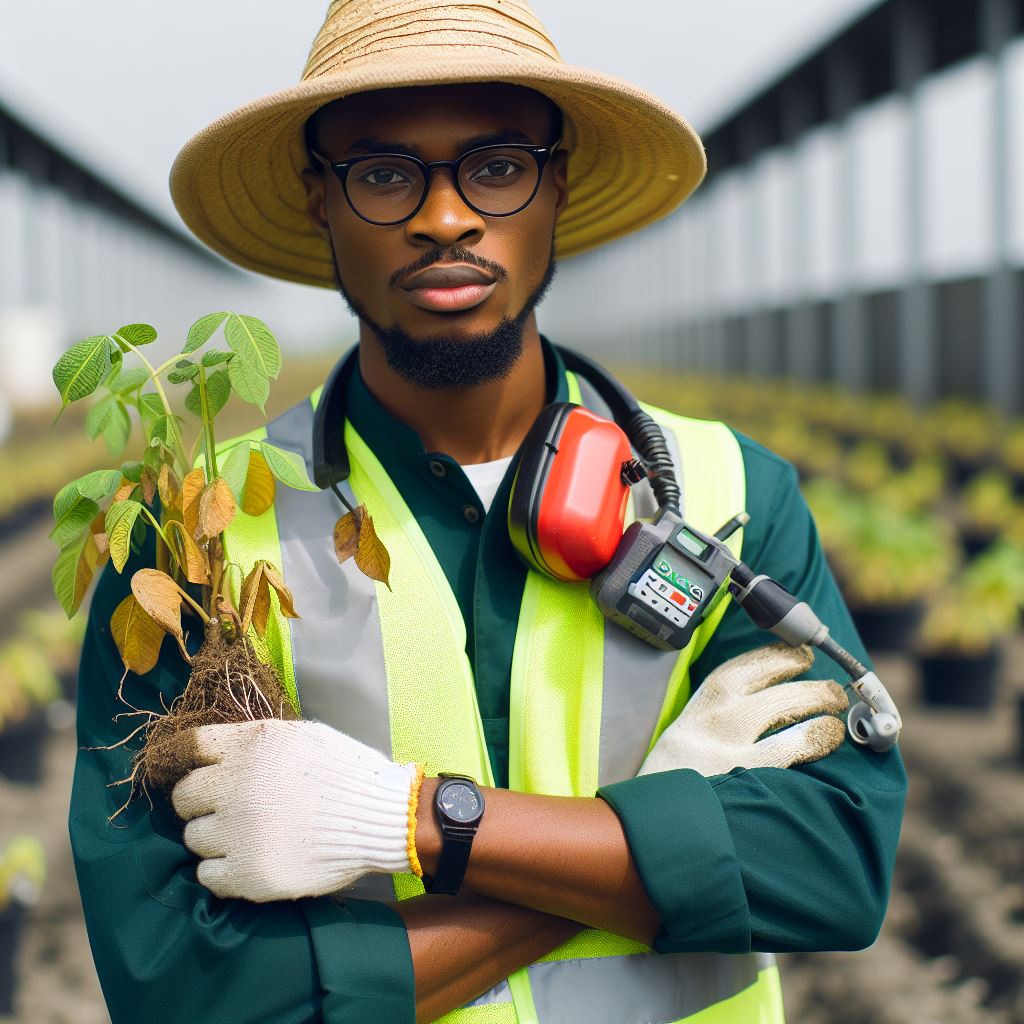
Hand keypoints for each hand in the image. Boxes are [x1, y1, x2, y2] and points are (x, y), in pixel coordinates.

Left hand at [170, 719, 422, 901]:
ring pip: (192, 837)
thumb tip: (217, 752)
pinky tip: (248, 861)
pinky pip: (206, 875)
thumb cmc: (347, 770)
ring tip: (247, 837)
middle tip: (229, 809)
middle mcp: (236, 785)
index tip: (199, 771)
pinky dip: (222, 870)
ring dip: (214, 837)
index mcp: (250, 745)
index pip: (188, 748)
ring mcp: (239, 832)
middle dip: (201, 802)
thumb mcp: (301, 736)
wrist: (383, 816)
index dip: (190, 760)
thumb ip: (256, 741)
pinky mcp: (247, 873)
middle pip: (183, 796)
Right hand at [639, 643, 847, 776]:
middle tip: (830, 686)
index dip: (772, 658)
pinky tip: (829, 734)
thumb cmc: (675, 786)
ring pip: (779, 706)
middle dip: (803, 678)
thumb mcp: (684, 743)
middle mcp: (710, 720)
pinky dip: (813, 735)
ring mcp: (725, 746)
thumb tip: (761, 706)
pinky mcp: (742, 775)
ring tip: (836, 703)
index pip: (737, 670)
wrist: (651, 824)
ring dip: (814, 699)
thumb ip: (713, 724)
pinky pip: (788, 747)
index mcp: (696, 710)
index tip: (797, 654)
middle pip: (764, 683)